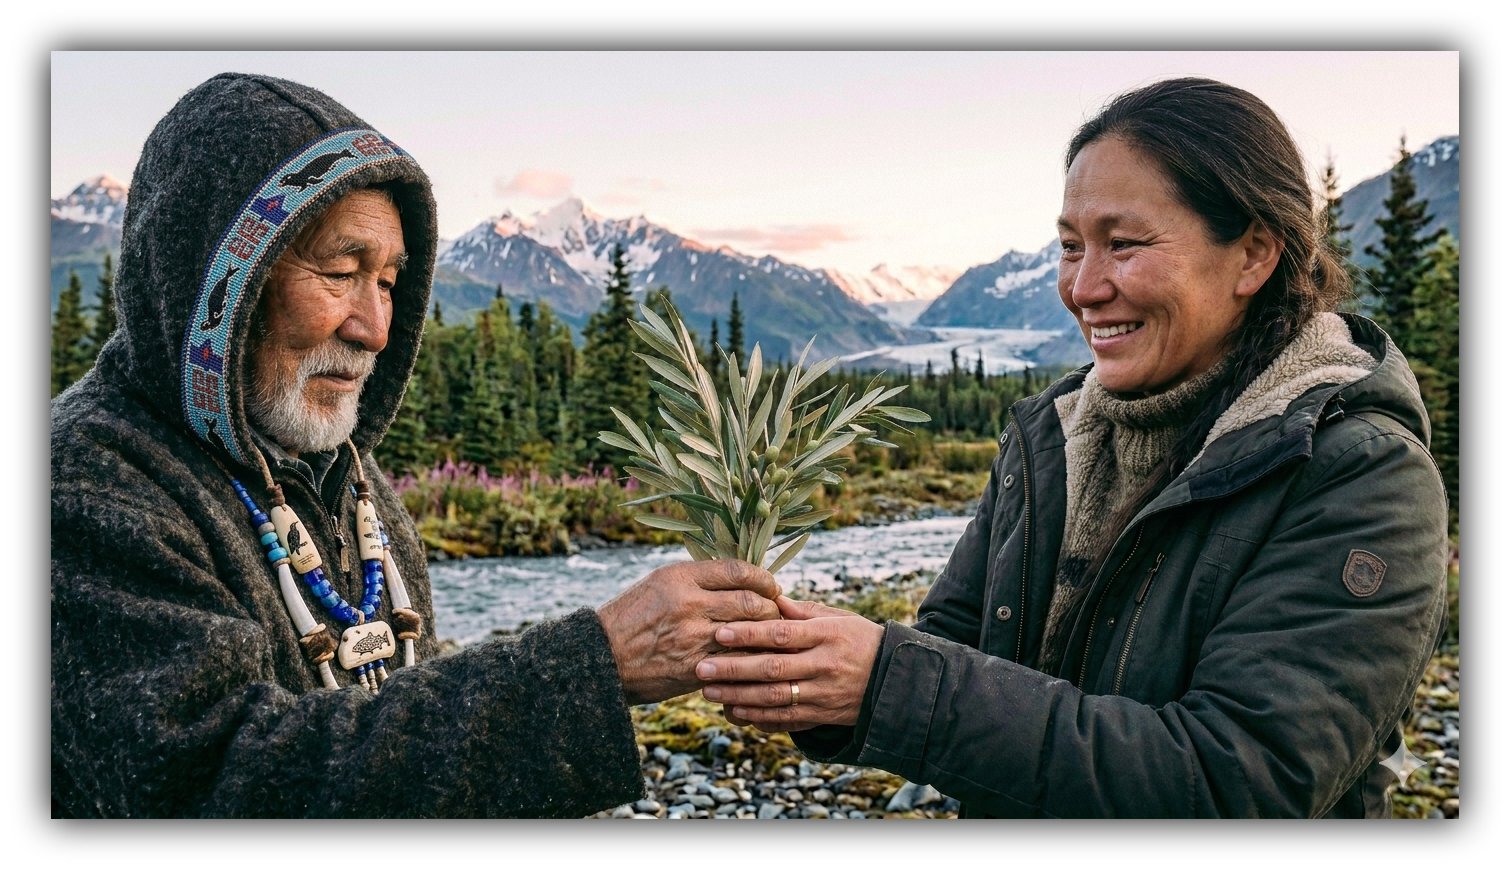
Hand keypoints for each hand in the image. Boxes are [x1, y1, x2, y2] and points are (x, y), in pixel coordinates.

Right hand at [598, 559, 779, 704]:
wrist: (600, 658)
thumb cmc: (631, 618)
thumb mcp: (658, 584)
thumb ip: (697, 580)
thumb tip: (740, 580)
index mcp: (680, 577)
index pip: (739, 571)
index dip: (763, 580)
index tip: (771, 587)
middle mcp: (688, 604)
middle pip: (752, 603)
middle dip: (771, 610)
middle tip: (774, 614)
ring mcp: (692, 638)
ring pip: (749, 635)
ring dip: (765, 639)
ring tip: (768, 639)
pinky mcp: (694, 669)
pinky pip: (736, 663)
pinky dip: (750, 662)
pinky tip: (754, 661)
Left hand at [696, 596, 882, 730]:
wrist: (894, 681)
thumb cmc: (860, 641)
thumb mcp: (838, 618)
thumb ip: (802, 611)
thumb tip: (768, 596)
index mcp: (827, 635)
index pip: (782, 634)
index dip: (750, 634)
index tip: (720, 632)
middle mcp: (824, 666)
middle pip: (773, 668)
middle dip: (734, 668)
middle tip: (702, 666)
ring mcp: (823, 694)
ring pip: (774, 698)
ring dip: (738, 695)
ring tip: (708, 690)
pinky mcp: (821, 716)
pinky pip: (785, 720)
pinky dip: (757, 718)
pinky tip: (734, 711)